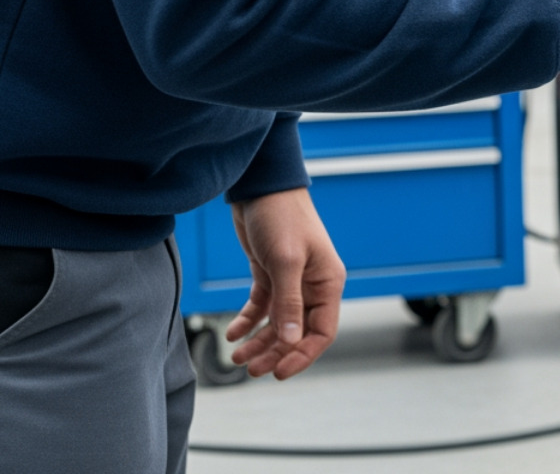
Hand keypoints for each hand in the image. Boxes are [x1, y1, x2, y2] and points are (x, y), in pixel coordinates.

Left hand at [226, 187, 345, 379]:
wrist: (261, 186)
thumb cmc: (281, 217)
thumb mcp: (285, 261)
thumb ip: (289, 302)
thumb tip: (292, 341)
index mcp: (327, 283)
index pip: (322, 331)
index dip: (302, 355)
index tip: (279, 372)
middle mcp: (312, 285)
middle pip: (298, 332)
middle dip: (276, 353)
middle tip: (251, 370)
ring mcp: (291, 280)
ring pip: (278, 323)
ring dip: (260, 342)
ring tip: (237, 357)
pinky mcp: (269, 273)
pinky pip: (261, 307)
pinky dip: (248, 322)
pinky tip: (232, 333)